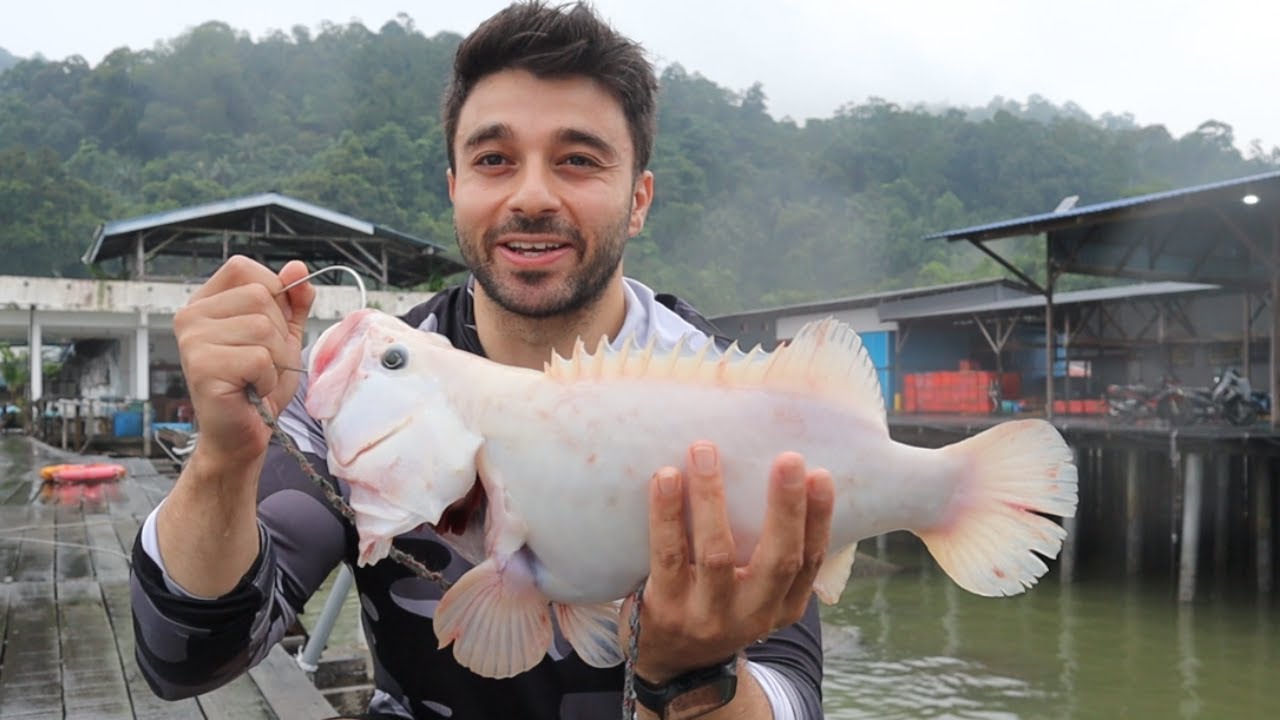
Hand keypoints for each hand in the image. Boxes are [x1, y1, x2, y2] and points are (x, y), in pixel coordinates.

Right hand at [174, 256, 314, 467]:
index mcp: (206, 302)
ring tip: (256, 377)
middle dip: (278, 334)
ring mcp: (192, 341)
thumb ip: (292, 301)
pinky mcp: (202, 367)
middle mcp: (191, 316)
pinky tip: (251, 389)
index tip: (270, 327)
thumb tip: (297, 268)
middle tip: (262, 362)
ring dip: (274, 359)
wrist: (243, 433)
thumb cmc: (259, 385)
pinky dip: (267, 378)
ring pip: (262, 327)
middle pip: (260, 296)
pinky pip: (259, 358)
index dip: (272, 292)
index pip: (243, 268)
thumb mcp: (283, 335)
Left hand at [621, 441, 834, 683]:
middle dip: (786, 507)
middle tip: (789, 459)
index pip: (810, 561)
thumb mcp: (755, 594)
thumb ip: (768, 551)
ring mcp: (708, 615)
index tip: (821, 474)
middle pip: (779, 559)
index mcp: (782, 606)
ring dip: (711, 497)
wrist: (670, 664)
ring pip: (718, 553)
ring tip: (705, 452)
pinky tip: (665, 479)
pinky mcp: (666, 608)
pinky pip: (669, 555)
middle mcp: (752, 615)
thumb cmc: (717, 605)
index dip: (819, 519)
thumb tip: (779, 475)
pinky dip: (666, 514)